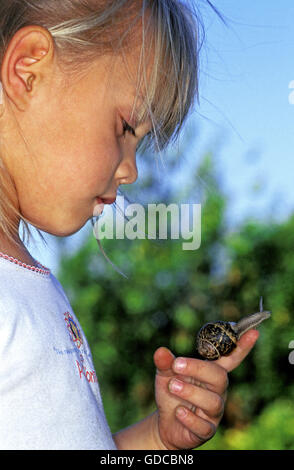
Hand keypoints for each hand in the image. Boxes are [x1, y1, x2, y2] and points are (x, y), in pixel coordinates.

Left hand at [152, 329, 258, 449]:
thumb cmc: (172, 393)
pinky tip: (178, 411)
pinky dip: (189, 417)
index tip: (253, 332)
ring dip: (191, 392)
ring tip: (172, 386)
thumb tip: (161, 351)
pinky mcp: (206, 430)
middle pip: (220, 377)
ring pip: (213, 401)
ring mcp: (214, 412)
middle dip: (198, 369)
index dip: (242, 347)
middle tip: (177, 365)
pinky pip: (204, 425)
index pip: (230, 359)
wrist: (165, 422)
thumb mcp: (166, 374)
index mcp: (211, 373)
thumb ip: (166, 363)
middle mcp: (217, 391)